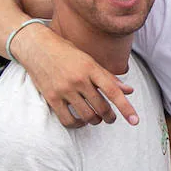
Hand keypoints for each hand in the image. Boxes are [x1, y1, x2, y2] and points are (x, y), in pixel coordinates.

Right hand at [18, 29, 139, 126]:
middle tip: (111, 118)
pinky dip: (78, 124)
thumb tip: (129, 90)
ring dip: (96, 121)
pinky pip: (68, 120)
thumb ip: (109, 77)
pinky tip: (81, 121)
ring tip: (97, 118)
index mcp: (91, 68)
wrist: (36, 46)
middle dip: (110, 117)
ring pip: (87, 116)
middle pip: (101, 107)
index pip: (113, 91)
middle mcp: (78, 79)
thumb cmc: (66, 52)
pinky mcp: (52, 98)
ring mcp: (64, 89)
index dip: (126, 107)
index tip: (135, 121)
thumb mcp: (89, 60)